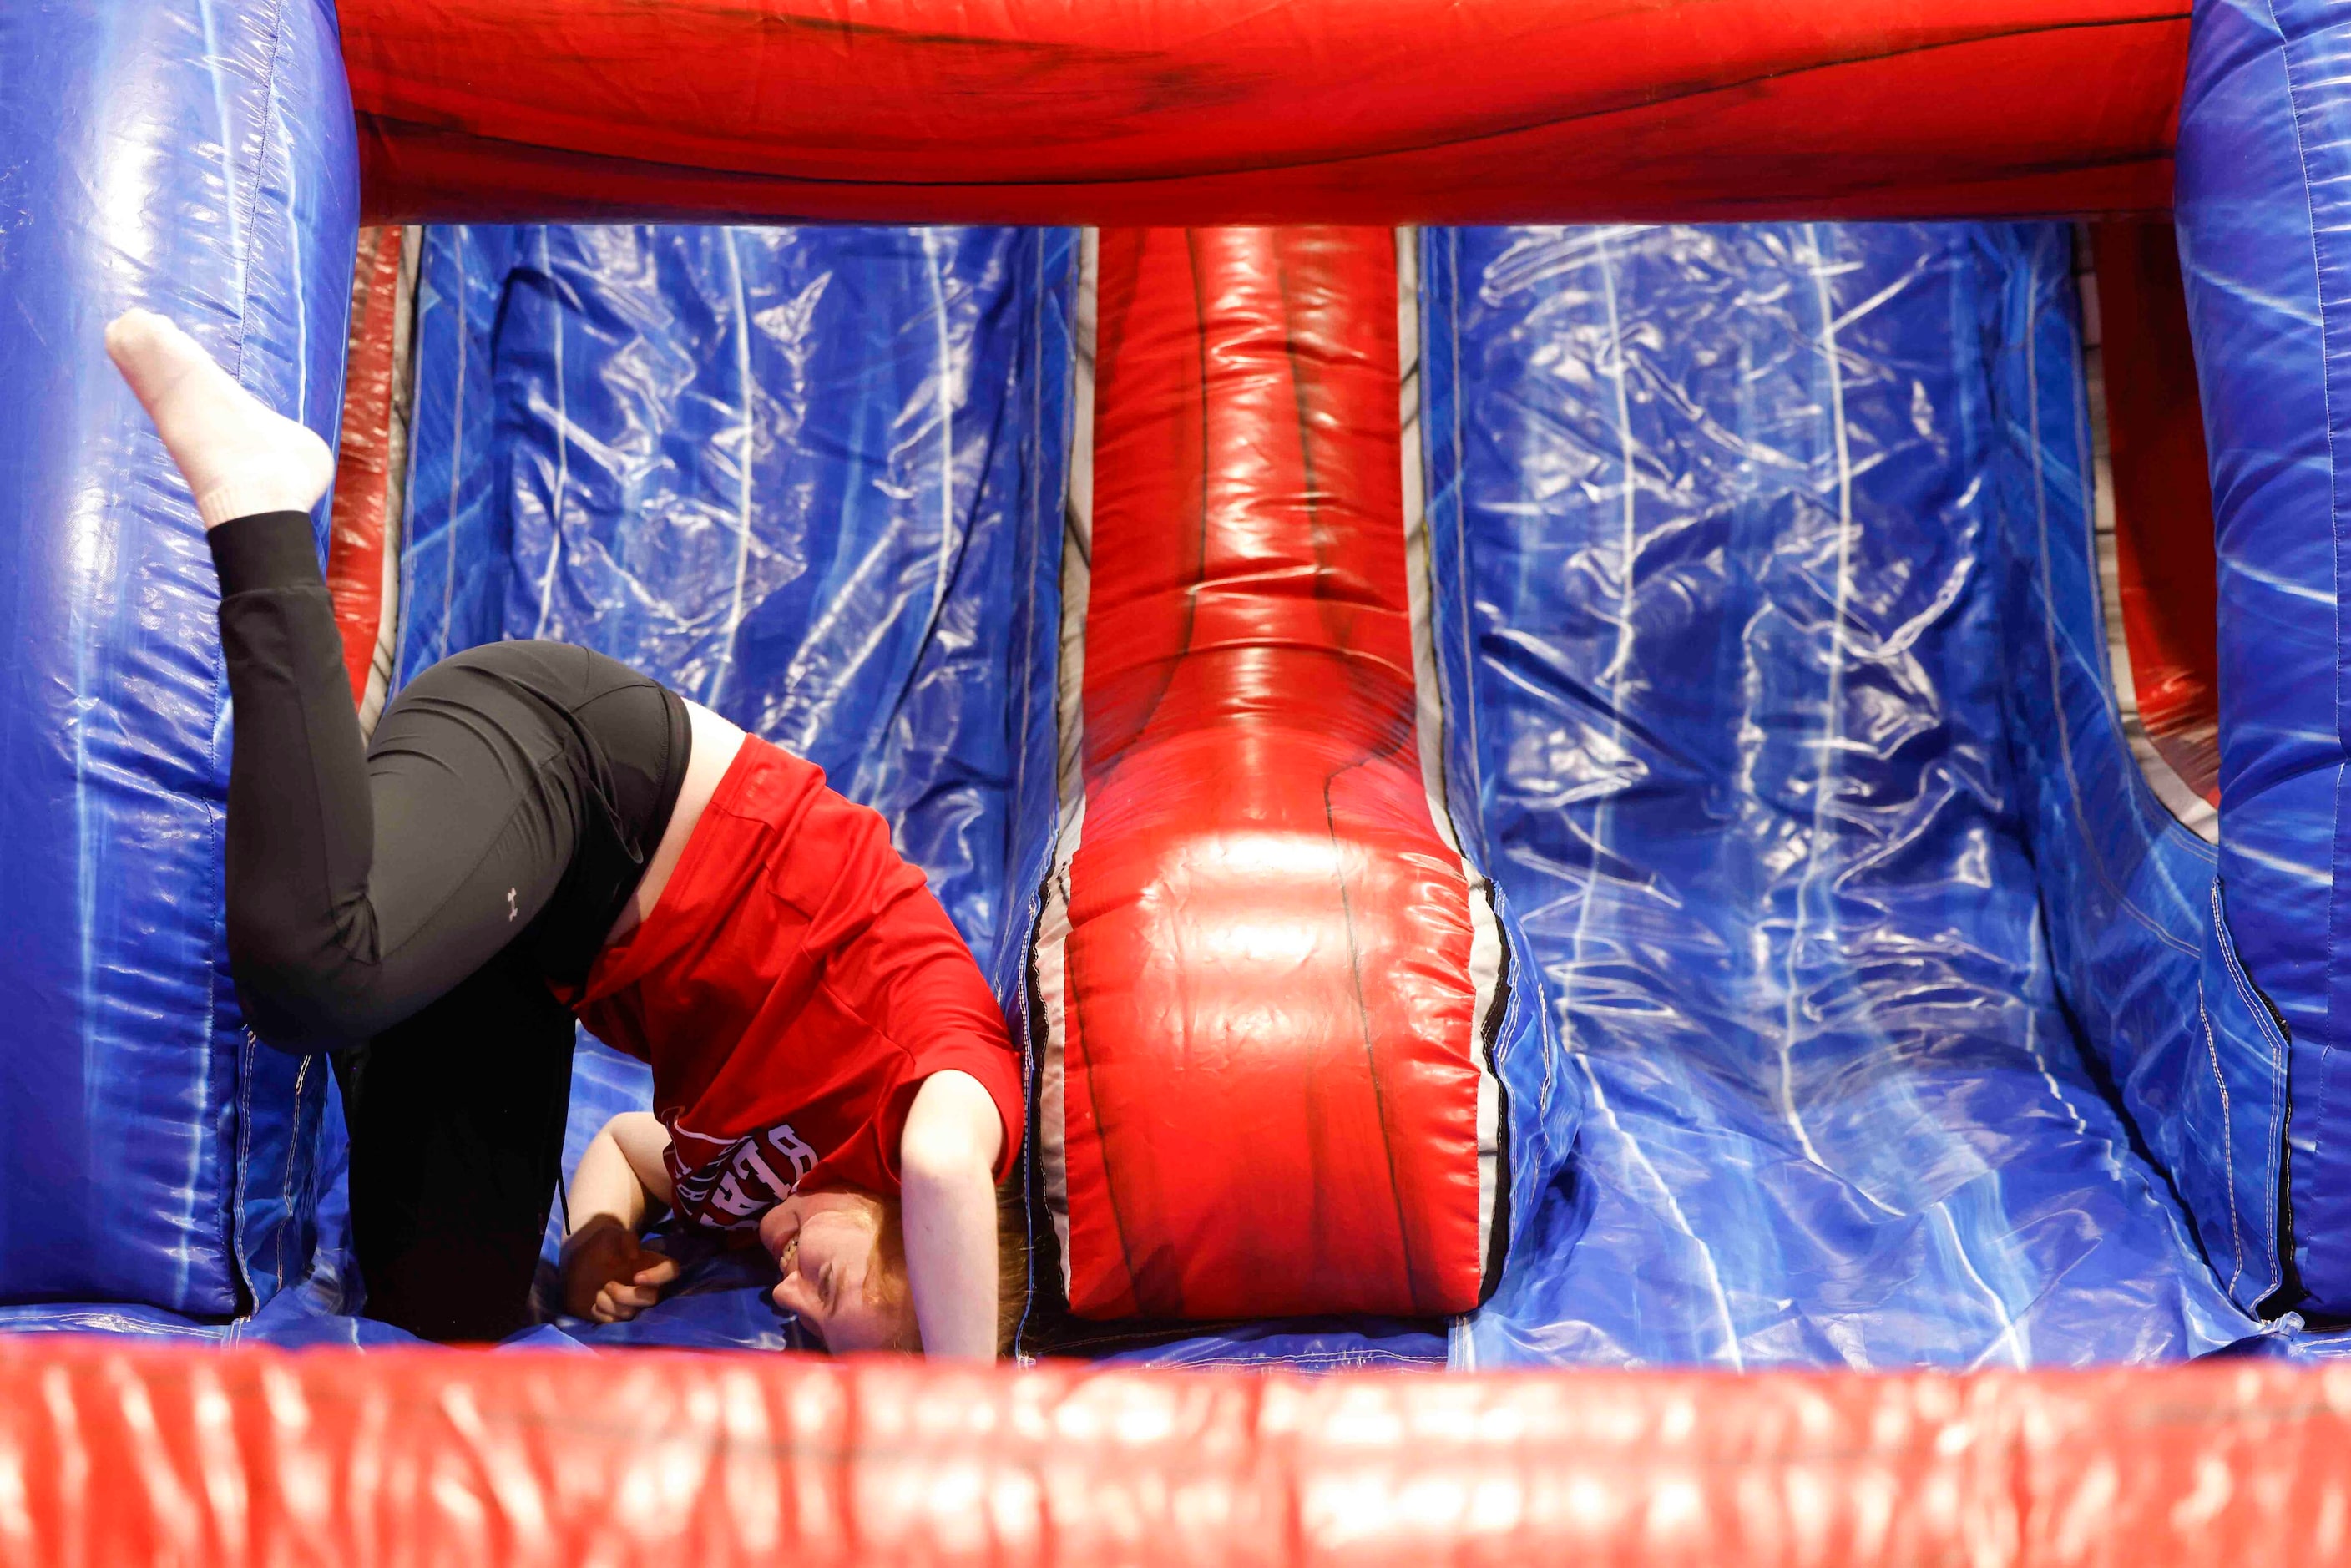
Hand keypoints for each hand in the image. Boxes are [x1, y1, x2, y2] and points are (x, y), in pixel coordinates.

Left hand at [559, 1215, 679, 1322]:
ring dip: (610, 1303)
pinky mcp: (619, 1318)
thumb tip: (634, 1255)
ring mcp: (635, 1305)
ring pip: (631, 1313)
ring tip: (598, 1292)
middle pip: (652, 1298)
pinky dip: (602, 1314)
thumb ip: (624, 1238)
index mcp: (652, 1264)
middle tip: (608, 1284)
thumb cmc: (598, 1249)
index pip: (671, 1271)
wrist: (576, 1268)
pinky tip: (594, 1304)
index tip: (637, 1277)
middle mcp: (649, 1286)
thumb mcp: (609, 1236)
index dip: (658, 1277)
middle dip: (626, 1294)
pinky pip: (616, 1323)